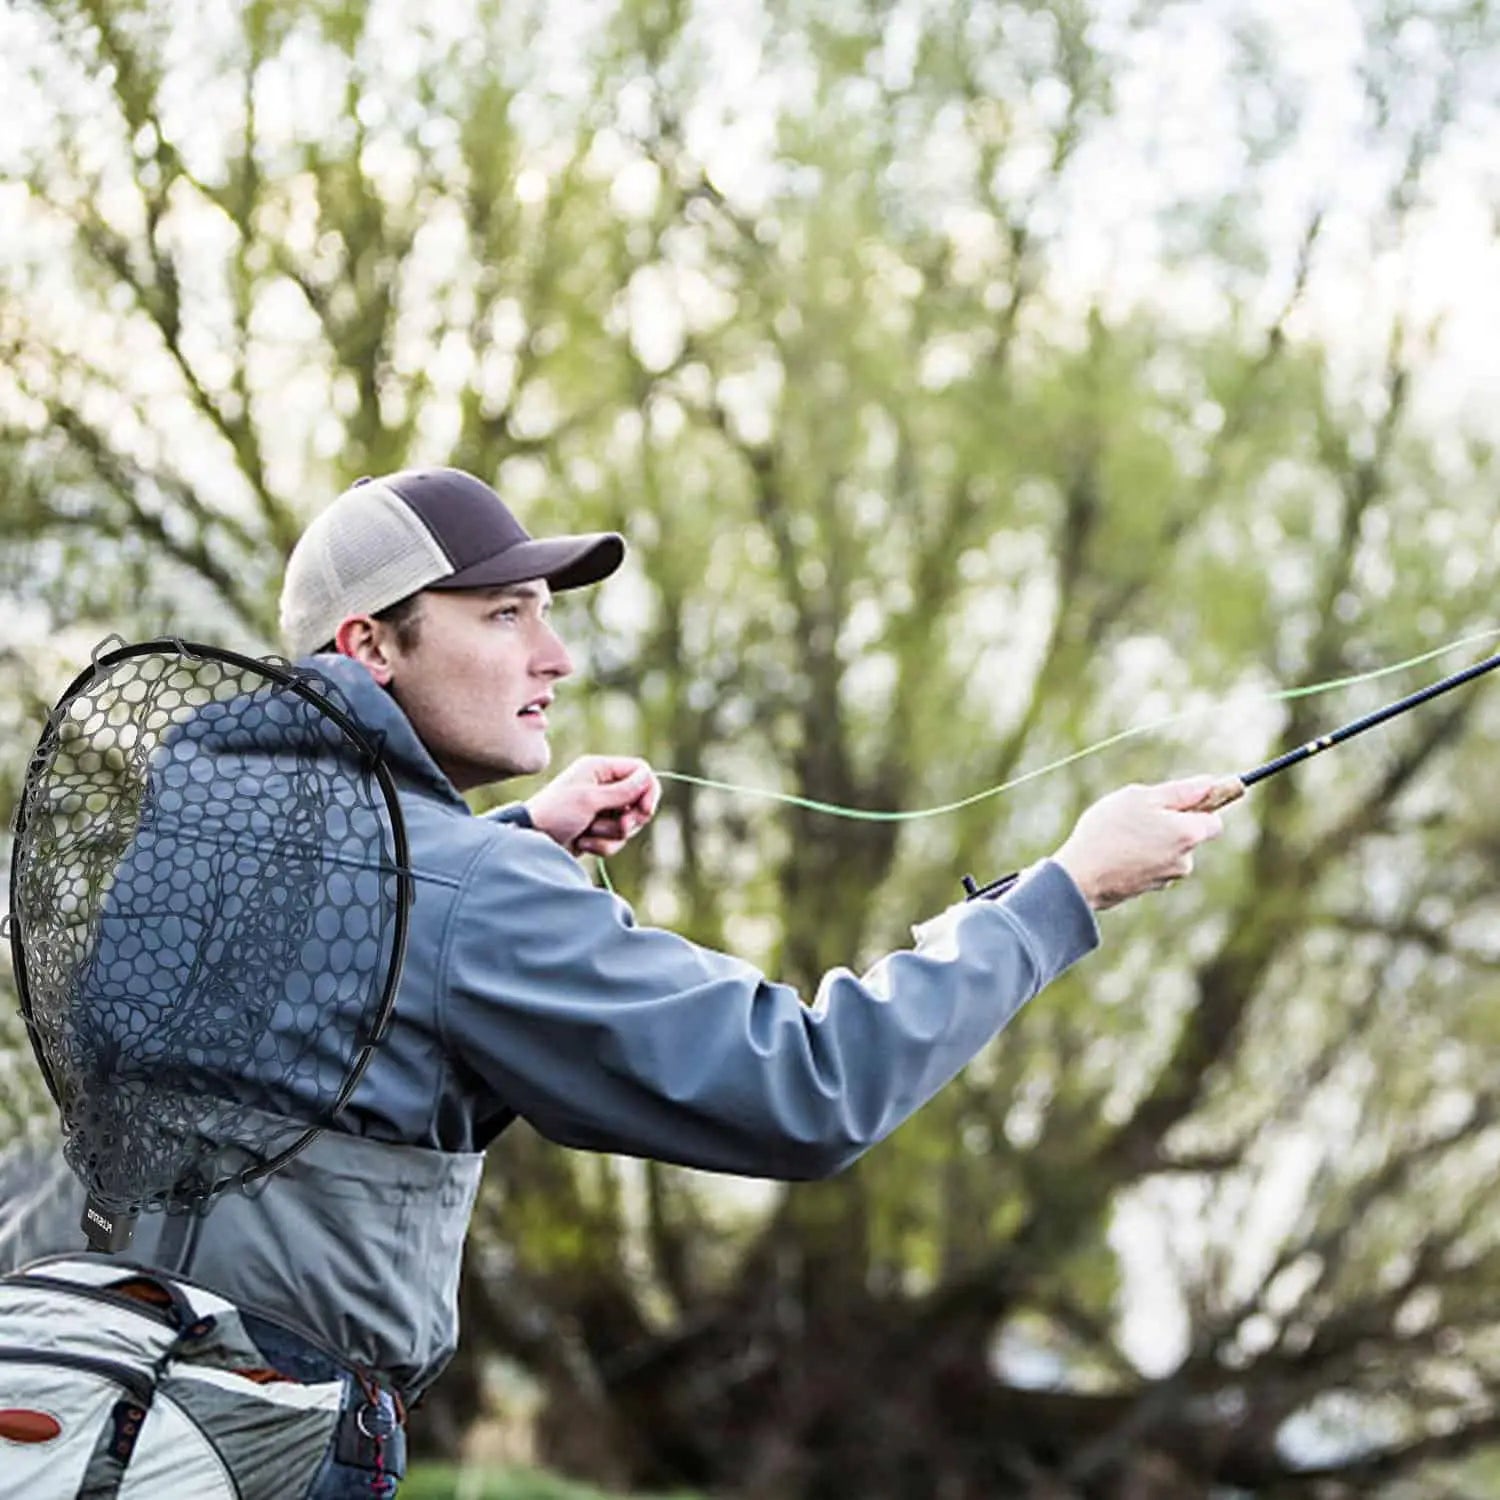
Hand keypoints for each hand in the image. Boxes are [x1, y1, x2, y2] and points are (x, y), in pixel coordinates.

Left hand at [525, 755, 661, 857]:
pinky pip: (616, 840)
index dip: (648, 790)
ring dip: (612, 833)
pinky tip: (583, 843)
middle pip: (640, 801)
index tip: (644, 810)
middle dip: (631, 818)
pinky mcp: (598, 830)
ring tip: (589, 832)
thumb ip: (623, 790)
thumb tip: (648, 775)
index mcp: (600, 769)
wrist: (531, 840)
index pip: (641, 771)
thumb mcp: (590, 799)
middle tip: (621, 826)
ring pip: (629, 824)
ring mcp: (602, 809)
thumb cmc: (555, 813)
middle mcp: (603, 786)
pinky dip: (603, 845)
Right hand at [1050, 775, 1239, 911]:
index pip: (1214, 820)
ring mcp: (1166, 878)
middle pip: (1188, 836)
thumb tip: (1209, 784)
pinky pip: (1150, 866)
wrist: (1080, 877)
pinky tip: (1115, 851)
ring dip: (1151, 841)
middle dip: (1169, 824)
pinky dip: (1138, 857)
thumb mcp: (1141, 797)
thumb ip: (1179, 791)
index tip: (1178, 799)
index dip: (1198, 807)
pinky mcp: (1146, 890)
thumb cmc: (1110, 831)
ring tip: (1120, 834)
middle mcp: (1185, 860)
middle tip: (1138, 814)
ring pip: (1167, 851)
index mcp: (1189, 834)